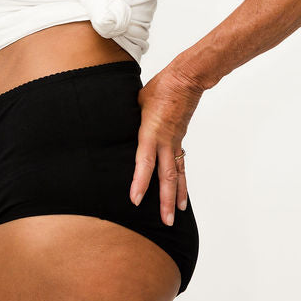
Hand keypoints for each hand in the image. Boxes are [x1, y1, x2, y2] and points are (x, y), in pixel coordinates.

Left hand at [130, 66, 205, 225]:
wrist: (185, 79)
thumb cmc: (159, 88)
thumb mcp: (136, 104)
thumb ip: (128, 123)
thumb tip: (115, 133)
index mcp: (151, 133)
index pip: (144, 163)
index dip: (140, 182)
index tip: (136, 200)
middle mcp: (165, 142)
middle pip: (166, 176)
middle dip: (166, 201)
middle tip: (166, 221)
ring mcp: (175, 143)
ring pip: (177, 174)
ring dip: (178, 196)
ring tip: (177, 214)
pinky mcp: (180, 141)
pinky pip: (181, 165)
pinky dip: (182, 181)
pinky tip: (182, 193)